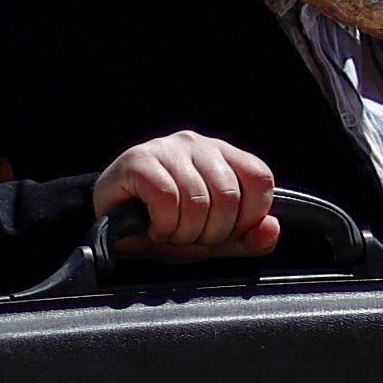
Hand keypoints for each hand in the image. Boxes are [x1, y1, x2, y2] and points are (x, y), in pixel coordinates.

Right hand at [97, 132, 280, 260]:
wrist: (111, 228)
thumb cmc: (165, 226)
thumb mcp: (214, 238)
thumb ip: (248, 238)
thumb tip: (271, 228)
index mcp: (223, 155)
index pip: (259, 177)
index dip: (249, 215)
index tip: (225, 232)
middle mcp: (198, 144)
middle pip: (228, 195)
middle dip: (211, 232)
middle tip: (190, 238)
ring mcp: (167, 149)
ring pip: (197, 199)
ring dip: (185, 232)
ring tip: (171, 235)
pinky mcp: (138, 161)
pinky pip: (166, 198)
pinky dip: (164, 225)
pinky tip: (155, 230)